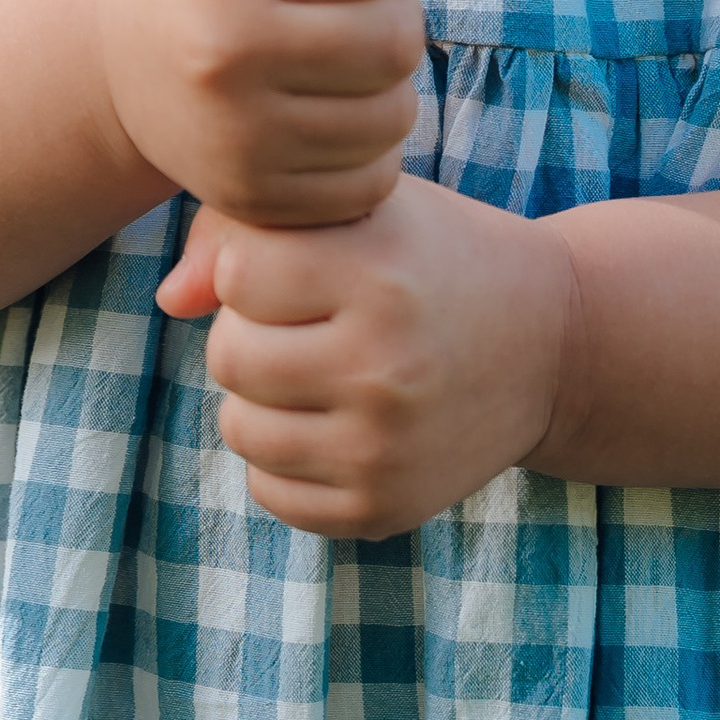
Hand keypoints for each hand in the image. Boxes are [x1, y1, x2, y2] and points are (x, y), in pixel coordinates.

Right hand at [95, 0, 449, 229]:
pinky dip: (366, 146)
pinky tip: (322, 109)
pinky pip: (373, 180)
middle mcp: (222, 51)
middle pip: (397, 38)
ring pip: (395, 114)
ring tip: (332, 54)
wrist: (120, 48)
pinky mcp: (251, 197)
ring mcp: (234, 136)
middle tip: (340, 3)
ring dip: (382, 81)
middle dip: (389, 11)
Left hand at [157, 175, 576, 536]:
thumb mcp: (359, 210)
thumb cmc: (429, 257)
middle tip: (312, 320)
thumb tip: (168, 303)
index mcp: (379, 275)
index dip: (259, 264)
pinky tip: (336, 421)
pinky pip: (269, 491)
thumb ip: (245, 229)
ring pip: (238, 428)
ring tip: (321, 368)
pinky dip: (286, 457)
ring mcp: (383, 450)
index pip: (237, 274)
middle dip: (255, 331)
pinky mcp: (383, 510)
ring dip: (262, 397)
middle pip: (229, 355)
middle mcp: (383, 368)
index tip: (307, 265)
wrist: (551, 345)